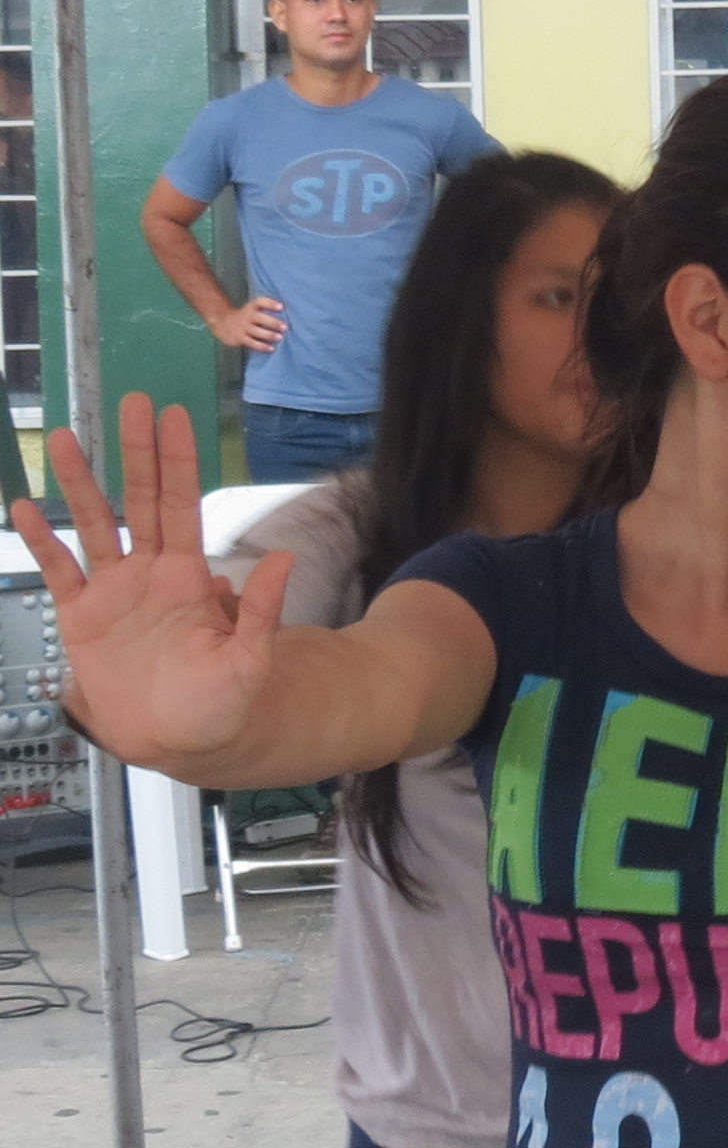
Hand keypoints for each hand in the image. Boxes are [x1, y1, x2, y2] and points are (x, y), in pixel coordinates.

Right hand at [6, 396, 294, 769]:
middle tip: (130, 403)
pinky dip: (41, 541)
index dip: (177, 462)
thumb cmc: (223, 706)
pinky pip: (57, 571)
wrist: (182, 744)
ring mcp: (112, 592)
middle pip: (139, 499)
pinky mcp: (80, 618)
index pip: (181, 505)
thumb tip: (282, 558)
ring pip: (92, 524)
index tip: (173, 417)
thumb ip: (262, 611)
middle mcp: (149, 574)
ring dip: (79, 483)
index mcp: (188, 577)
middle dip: (135, 452)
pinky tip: (23, 507)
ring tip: (67, 439)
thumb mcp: (251, 661)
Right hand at [213, 294, 285, 352]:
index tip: (281, 307)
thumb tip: (291, 314)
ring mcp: (243, 327)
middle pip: (259, 317)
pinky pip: (252, 342)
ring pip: (256, 331)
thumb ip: (266, 310)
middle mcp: (247, 316)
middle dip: (272, 322)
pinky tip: (271, 348)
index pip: (260, 302)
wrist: (223, 323)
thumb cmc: (246, 317)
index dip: (270, 303)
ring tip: (280, 337)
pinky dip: (262, 346)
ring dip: (268, 334)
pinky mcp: (240, 338)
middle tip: (285, 327)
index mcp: (252, 307)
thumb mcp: (253, 310)